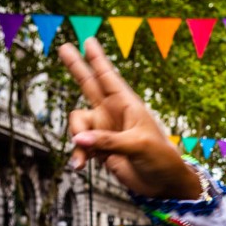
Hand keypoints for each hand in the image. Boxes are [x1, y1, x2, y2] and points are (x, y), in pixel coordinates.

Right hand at [59, 40, 199, 197]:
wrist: (162, 184)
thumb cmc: (161, 159)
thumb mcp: (138, 145)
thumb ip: (108, 140)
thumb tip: (79, 140)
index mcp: (127, 105)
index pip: (109, 77)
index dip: (98, 59)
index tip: (88, 41)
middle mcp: (113, 114)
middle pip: (88, 85)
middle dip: (76, 67)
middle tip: (63, 48)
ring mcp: (104, 130)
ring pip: (78, 123)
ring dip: (78, 137)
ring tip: (85, 154)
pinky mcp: (99, 149)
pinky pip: (80, 147)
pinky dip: (78, 155)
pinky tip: (80, 165)